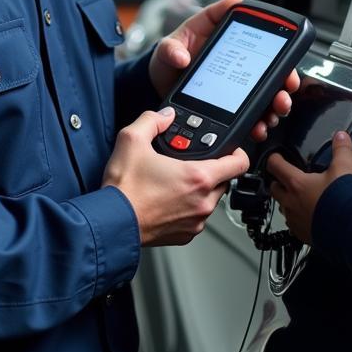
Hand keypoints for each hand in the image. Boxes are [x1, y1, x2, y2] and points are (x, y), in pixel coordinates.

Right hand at [102, 107, 250, 245]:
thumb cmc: (124, 189)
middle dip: (211, 170)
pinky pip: (196, 217)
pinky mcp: (186, 235)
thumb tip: (165, 116)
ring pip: (211, 200)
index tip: (230, 149)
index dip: (237, 152)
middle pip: (224, 181)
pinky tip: (168, 199)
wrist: (111, 222)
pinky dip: (188, 208)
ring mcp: (196, 221)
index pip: (240, 163)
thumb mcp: (132, 140)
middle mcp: (203, 202)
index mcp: (198, 177)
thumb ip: (152, 120)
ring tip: (174, 182)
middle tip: (189, 163)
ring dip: (199, 190)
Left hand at [148, 0, 300, 140]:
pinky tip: (257, 128)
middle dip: (283, 87)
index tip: (285, 66)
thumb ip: (173, 47)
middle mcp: (237, 64)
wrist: (159, 82)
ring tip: (271, 116)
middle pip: (270, 73)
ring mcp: (235, 86)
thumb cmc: (168, 57)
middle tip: (282, 97)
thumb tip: (184, 52)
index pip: (260, 43)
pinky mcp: (229, 105)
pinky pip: (249, 114)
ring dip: (273, 107)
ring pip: (265, 96)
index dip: (279, 53)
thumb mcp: (169, 45)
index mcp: (227, 41)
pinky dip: (256, 123)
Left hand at [266, 131, 351, 243]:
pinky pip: (294, 225)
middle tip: (288, 178)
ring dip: (288, 202)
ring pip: (283, 208)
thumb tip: (341, 135)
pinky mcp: (303, 235)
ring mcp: (295, 220)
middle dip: (279, 182)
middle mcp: (291, 202)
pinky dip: (298, 219)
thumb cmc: (345, 198)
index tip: (276, 157)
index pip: (275, 166)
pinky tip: (310, 216)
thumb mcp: (345, 167)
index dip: (274, 159)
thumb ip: (341, 149)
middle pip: (274, 189)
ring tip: (300, 198)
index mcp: (296, 183)